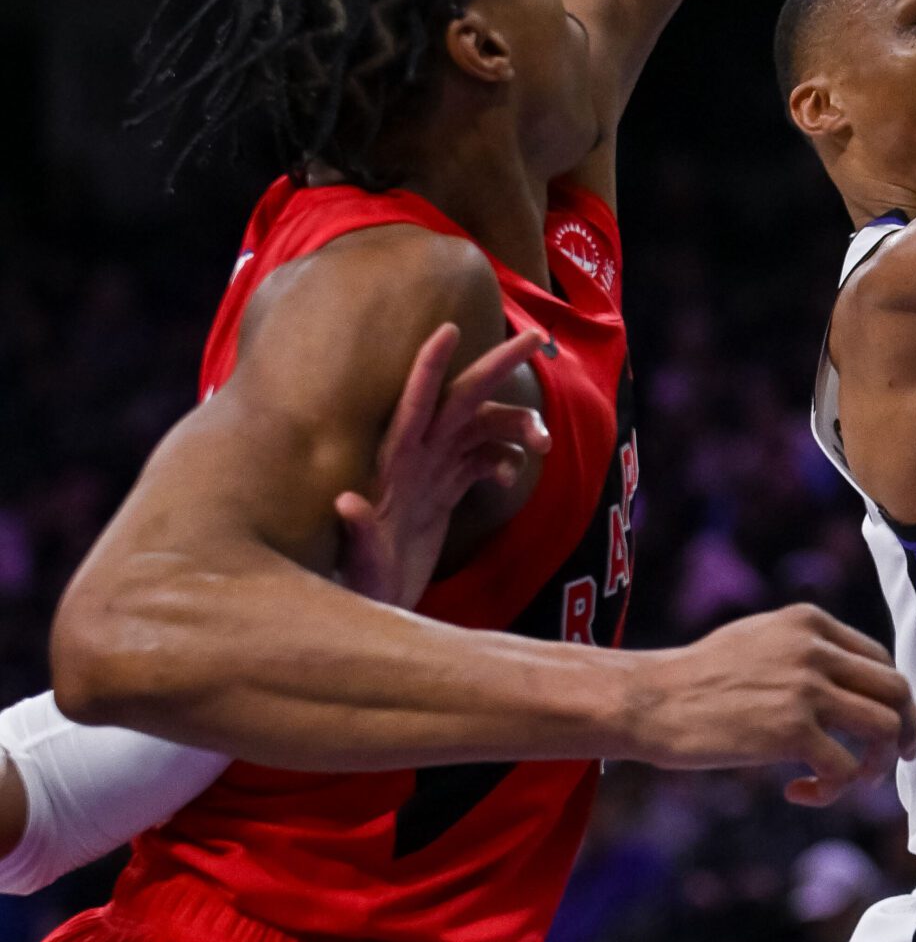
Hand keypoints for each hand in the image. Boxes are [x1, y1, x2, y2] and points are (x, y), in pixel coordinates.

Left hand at [334, 324, 550, 607]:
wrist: (372, 611)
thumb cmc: (360, 589)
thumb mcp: (359, 567)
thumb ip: (358, 536)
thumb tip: (345, 502)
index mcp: (394, 469)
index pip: (413, 408)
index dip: (429, 370)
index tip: (448, 329)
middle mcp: (414, 462)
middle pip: (461, 401)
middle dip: (496, 366)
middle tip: (538, 337)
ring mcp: (431, 474)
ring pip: (481, 429)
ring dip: (516, 426)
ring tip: (543, 444)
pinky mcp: (443, 493)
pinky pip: (482, 460)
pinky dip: (503, 460)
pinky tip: (510, 478)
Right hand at [624, 604, 915, 805]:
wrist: (648, 700)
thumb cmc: (696, 680)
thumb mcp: (759, 641)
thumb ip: (806, 653)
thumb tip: (851, 690)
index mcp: (810, 622)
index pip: (880, 659)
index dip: (890, 699)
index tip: (886, 728)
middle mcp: (816, 649)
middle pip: (895, 690)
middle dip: (902, 731)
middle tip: (890, 763)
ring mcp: (807, 688)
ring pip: (885, 727)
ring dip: (876, 765)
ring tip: (846, 783)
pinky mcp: (791, 731)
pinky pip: (845, 767)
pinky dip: (833, 789)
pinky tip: (799, 793)